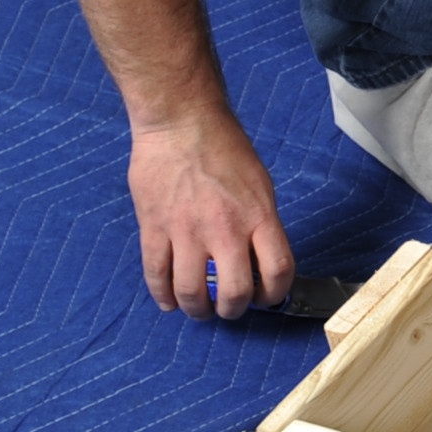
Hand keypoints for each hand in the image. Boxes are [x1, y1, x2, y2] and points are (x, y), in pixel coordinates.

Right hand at [127, 102, 294, 315]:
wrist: (181, 121)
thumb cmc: (224, 147)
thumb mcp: (259, 184)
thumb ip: (260, 223)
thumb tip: (257, 260)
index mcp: (258, 216)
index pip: (278, 271)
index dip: (275, 294)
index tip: (267, 298)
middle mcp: (224, 229)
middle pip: (234, 293)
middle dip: (233, 310)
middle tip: (229, 307)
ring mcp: (186, 231)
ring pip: (191, 292)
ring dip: (197, 310)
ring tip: (199, 309)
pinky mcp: (154, 227)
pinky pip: (156, 274)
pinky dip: (163, 296)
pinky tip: (169, 302)